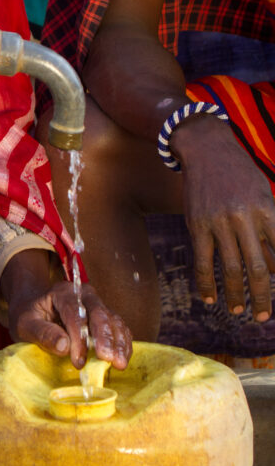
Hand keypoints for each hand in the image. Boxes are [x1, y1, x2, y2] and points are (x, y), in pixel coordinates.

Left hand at [13, 280, 131, 370]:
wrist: (34, 305)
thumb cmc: (29, 315)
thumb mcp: (25, 324)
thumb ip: (43, 334)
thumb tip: (64, 347)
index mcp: (63, 292)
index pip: (74, 313)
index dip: (79, 338)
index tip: (78, 361)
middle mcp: (84, 294)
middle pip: (100, 313)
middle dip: (105, 338)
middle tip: (108, 360)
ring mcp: (96, 304)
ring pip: (113, 320)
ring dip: (118, 342)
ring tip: (119, 363)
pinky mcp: (104, 316)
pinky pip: (118, 327)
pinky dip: (123, 343)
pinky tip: (123, 358)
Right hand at [172, 116, 274, 319]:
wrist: (207, 149)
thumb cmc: (240, 174)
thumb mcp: (263, 195)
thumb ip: (268, 228)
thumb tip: (273, 266)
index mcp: (267, 210)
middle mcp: (245, 218)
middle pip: (258, 268)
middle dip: (263, 296)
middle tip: (264, 317)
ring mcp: (220, 222)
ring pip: (231, 269)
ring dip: (236, 295)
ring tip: (239, 311)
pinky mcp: (198, 224)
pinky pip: (203, 261)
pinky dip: (207, 283)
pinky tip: (210, 298)